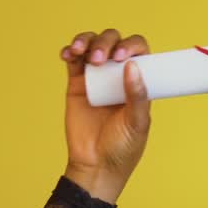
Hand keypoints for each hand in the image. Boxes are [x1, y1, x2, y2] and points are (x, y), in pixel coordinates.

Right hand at [60, 29, 151, 202]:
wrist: (96, 166)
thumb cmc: (123, 147)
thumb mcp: (137, 123)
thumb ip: (137, 96)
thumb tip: (132, 65)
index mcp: (138, 81)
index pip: (138, 51)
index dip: (131, 45)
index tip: (122, 57)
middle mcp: (118, 75)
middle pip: (114, 41)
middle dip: (106, 43)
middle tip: (102, 59)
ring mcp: (97, 77)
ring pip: (93, 45)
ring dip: (87, 41)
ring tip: (81, 52)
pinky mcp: (77, 84)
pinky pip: (73, 60)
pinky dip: (70, 51)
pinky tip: (68, 54)